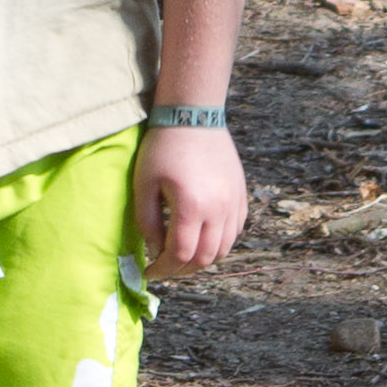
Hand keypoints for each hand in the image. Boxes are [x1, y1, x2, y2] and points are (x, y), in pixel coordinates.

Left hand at [133, 121, 247, 279]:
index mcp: (192, 206)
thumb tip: (156, 249)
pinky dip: (220, 242)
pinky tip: (203, 237)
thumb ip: (147, 222)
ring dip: (203, 259)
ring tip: (183, 256)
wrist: (194, 114)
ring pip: (224, 249)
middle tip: (165, 268)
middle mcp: (219, 209)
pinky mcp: (241, 195)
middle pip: (205, 258)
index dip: (163, 270)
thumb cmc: (164, 146)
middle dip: (182, 270)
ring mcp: (234, 203)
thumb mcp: (144, 184)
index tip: (149, 272)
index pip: (180, 255)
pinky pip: (235, 231)